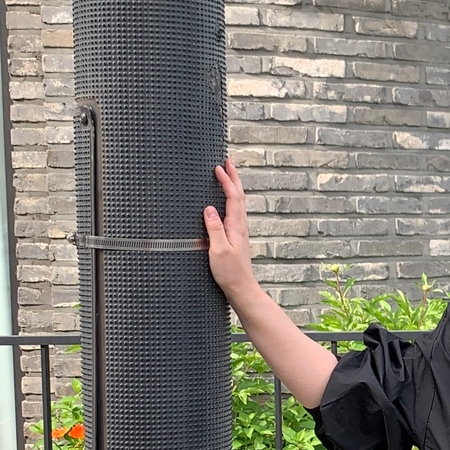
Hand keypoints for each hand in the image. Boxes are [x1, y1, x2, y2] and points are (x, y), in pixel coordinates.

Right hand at [204, 159, 256, 303]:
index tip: (218, 167)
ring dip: (234, 186)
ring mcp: (239, 231)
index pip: (233, 197)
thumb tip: (209, 209)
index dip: (226, 181)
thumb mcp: (218, 251)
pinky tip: (227, 200)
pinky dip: (231, 199)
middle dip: (233, 177)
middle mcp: (240, 226)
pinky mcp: (236, 236)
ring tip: (228, 174)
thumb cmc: (230, 273)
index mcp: (236, 226)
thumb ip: (214, 229)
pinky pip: (234, 211)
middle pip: (239, 196)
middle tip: (227, 161)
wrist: (241, 288)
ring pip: (238, 202)